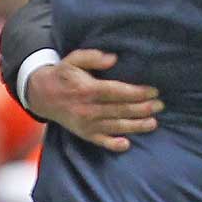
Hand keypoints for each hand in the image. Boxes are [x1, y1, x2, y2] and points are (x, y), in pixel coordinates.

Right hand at [27, 50, 161, 151]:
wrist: (41, 95)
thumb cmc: (63, 75)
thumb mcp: (73, 59)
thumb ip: (92, 57)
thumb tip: (113, 58)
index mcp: (87, 89)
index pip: (117, 92)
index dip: (137, 92)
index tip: (154, 91)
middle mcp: (87, 108)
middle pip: (120, 109)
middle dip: (142, 108)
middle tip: (160, 105)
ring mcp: (86, 124)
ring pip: (115, 126)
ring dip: (136, 126)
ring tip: (153, 123)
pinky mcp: (84, 134)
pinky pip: (100, 142)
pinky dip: (113, 144)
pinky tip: (127, 144)